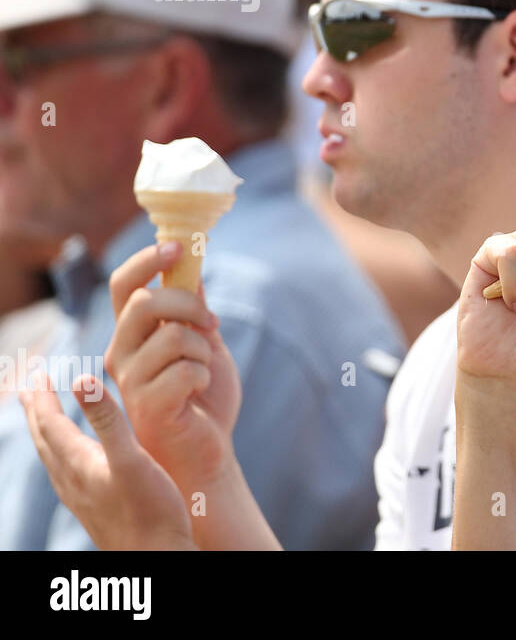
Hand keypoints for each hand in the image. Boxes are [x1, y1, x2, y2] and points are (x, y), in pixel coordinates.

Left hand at [20, 371, 195, 549]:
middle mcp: (71, 479)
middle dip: (36, 410)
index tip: (37, 373)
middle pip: (43, 438)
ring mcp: (79, 496)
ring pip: (51, 456)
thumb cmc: (151, 510)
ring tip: (46, 418)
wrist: (156, 558)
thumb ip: (108, 420)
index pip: (49, 422)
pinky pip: (64, 471)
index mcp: (78, 463)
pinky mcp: (92, 508)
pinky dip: (61, 452)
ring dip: (46, 431)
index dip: (41, 396)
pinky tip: (74, 459)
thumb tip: (83, 380)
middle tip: (28, 389)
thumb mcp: (132, 459)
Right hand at [106, 242, 240, 491]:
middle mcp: (122, 354)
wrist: (208, 451)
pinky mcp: (148, 407)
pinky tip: (199, 392)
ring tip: (203, 369)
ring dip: (203, 349)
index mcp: (132, 335)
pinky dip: (204, 376)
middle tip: (211, 323)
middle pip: (144, 303)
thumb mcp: (205, 344)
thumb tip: (190, 267)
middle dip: (189, 305)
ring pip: (173, 336)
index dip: (147, 260)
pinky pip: (185, 371)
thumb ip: (194, 310)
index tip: (179, 246)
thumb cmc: (204, 398)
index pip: (123, 285)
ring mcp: (130, 382)